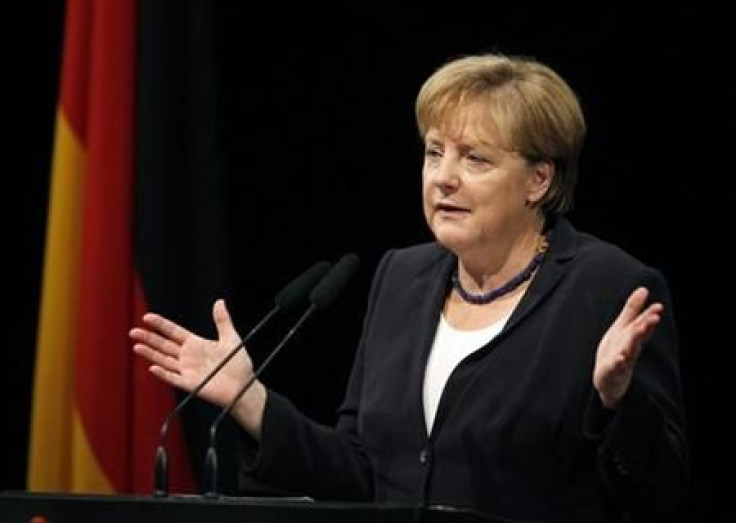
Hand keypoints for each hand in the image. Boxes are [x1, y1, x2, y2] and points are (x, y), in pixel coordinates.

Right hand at [129, 299, 252, 409]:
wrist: (244, 386)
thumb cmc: (239, 363)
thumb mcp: (231, 338)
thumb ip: (223, 321)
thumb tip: (220, 301)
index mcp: (196, 344)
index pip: (174, 332)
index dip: (161, 325)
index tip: (147, 317)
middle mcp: (188, 357)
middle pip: (164, 345)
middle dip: (149, 338)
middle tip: (134, 331)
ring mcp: (188, 371)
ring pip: (164, 360)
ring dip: (151, 354)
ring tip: (136, 346)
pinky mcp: (190, 384)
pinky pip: (174, 378)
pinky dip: (163, 374)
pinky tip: (153, 367)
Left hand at [594, 287, 662, 408]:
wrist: (608, 381)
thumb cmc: (617, 351)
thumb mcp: (623, 328)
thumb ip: (633, 310)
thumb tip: (644, 289)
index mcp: (632, 337)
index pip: (642, 325)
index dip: (649, 316)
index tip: (658, 307)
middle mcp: (630, 348)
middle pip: (638, 336)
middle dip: (646, 326)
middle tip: (655, 317)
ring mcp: (622, 361)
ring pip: (630, 350)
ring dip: (635, 340)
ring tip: (639, 330)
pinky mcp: (612, 372)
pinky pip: (616, 367)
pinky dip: (619, 363)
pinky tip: (620, 358)